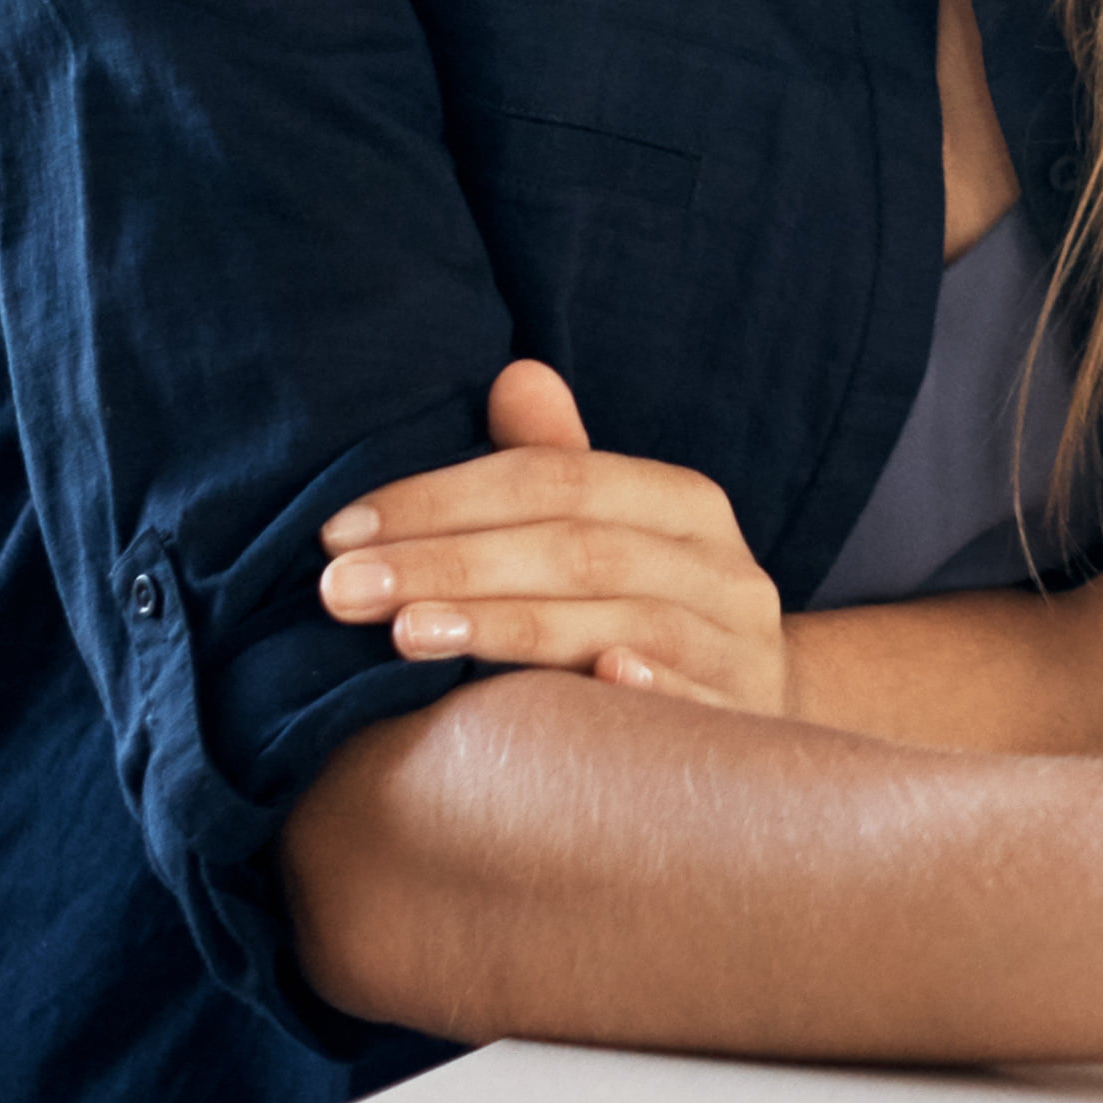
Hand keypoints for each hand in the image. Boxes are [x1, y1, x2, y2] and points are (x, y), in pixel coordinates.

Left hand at [318, 359, 791, 717]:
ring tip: (405, 635)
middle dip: (448, 564)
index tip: (342, 533)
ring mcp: (738, 650)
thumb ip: (558, 466)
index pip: (556, 480)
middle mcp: (721, 568)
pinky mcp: (744, 727)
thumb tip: (514, 375)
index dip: (445, 498)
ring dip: (507, 626)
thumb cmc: (652, 615)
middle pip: (577, 550)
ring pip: (622, 623)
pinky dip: (643, 690)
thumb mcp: (614, 537)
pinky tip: (582, 687)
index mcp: (683, 504)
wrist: (761, 726)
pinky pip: (691, 703)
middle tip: (341, 588)